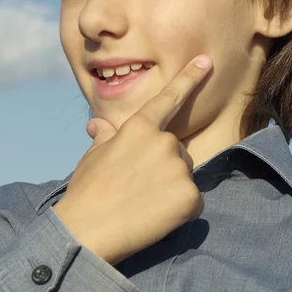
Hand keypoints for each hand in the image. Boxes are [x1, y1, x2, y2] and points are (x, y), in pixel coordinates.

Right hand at [53, 55, 212, 265]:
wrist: (86, 230)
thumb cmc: (87, 190)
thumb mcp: (93, 156)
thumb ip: (105, 136)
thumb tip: (98, 124)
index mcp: (139, 128)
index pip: (168, 99)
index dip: (189, 79)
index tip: (206, 61)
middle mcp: (164, 142)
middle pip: (177, 150)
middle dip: (163, 165)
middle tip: (138, 187)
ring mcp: (178, 168)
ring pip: (184, 175)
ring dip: (171, 188)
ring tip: (143, 203)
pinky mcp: (189, 196)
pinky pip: (193, 202)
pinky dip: (179, 211)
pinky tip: (155, 218)